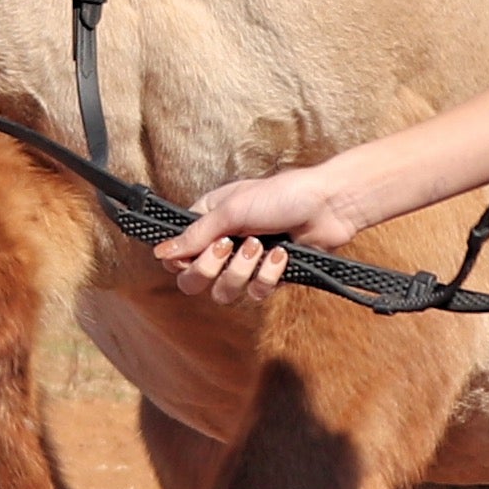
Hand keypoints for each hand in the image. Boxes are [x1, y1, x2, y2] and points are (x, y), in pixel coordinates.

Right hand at [154, 162, 369, 303]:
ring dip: (242, 270)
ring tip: (261, 246)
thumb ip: (195, 235)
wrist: (329, 206)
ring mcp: (246, 262)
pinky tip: (283, 253)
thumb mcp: (231, 210)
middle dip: (209, 269)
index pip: (177, 255)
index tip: (198, 249)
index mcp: (208, 222)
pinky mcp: (271, 277)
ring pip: (224, 291)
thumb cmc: (282, 196)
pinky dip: (269, 274)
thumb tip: (159, 253)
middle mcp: (223, 243)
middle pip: (193, 281)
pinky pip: (256, 292)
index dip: (182, 259)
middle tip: (227, 247)